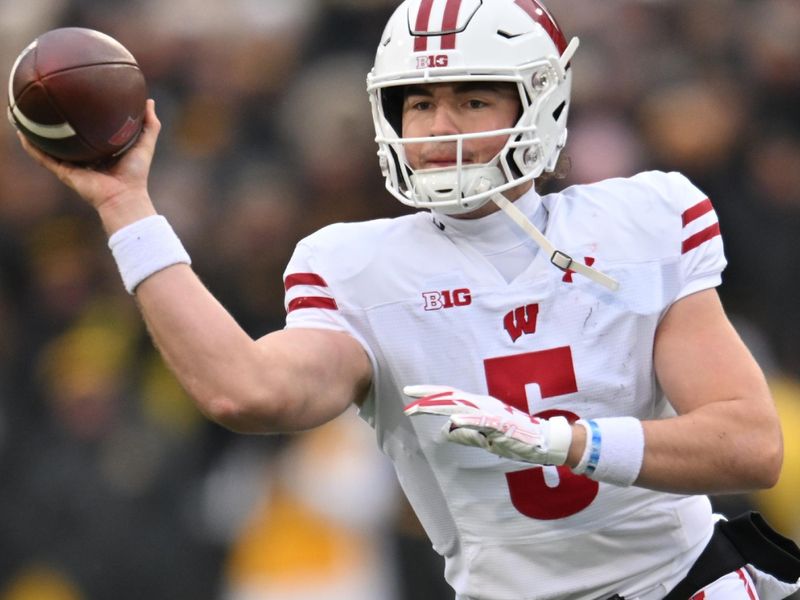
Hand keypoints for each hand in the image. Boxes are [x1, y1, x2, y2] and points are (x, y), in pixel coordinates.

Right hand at [15, 99, 160, 232]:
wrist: (124, 196)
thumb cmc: (136, 174)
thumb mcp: (145, 144)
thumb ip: (150, 125)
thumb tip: (149, 102)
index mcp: (101, 151)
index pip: (89, 132)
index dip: (83, 118)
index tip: (77, 101)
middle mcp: (85, 158)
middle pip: (67, 137)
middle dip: (57, 123)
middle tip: (48, 103)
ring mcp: (72, 165)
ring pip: (50, 146)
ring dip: (37, 133)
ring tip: (25, 116)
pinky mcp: (64, 172)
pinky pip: (44, 158)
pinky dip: (32, 147)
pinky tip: (22, 133)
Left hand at [403, 385, 572, 464]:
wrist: (543, 441)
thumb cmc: (516, 438)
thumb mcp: (485, 438)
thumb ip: (467, 434)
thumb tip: (446, 431)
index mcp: (479, 406)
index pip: (450, 397)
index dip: (430, 395)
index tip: (410, 395)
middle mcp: (483, 404)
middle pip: (451, 396)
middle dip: (428, 396)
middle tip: (407, 393)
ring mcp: (492, 413)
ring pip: (461, 405)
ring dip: (439, 405)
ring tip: (420, 406)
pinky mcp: (501, 424)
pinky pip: (481, 421)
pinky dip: (467, 419)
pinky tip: (452, 420)